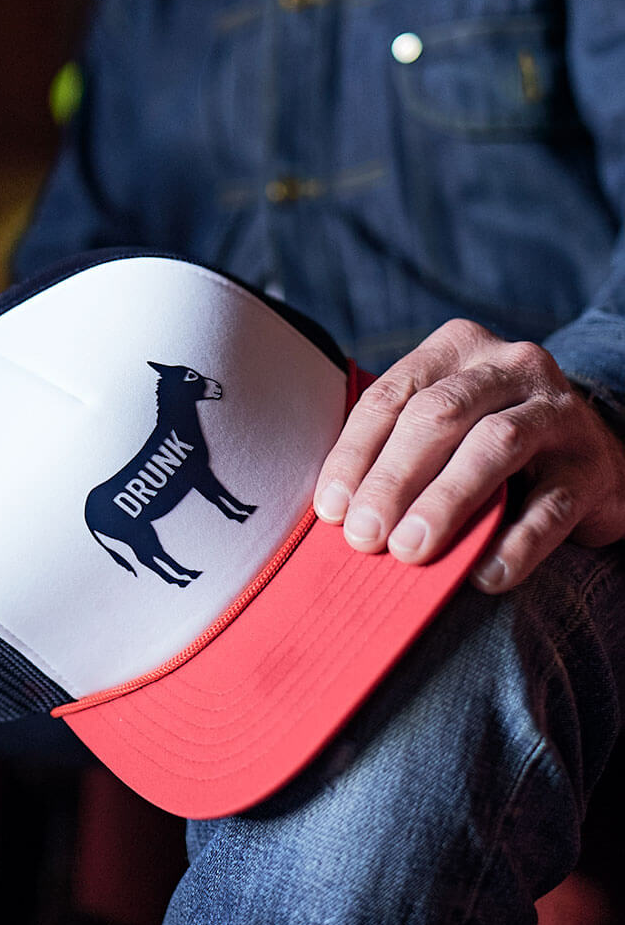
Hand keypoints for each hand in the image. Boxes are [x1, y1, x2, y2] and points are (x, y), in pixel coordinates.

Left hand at [313, 318, 624, 593]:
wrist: (591, 455)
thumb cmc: (484, 445)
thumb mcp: (439, 428)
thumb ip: (391, 450)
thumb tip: (336, 511)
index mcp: (455, 349)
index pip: (391, 396)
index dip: (355, 454)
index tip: (332, 508)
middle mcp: (509, 366)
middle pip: (438, 415)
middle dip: (393, 479)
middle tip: (364, 535)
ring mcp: (557, 412)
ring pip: (494, 446)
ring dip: (444, 502)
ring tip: (409, 550)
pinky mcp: (593, 466)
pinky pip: (551, 505)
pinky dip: (514, 543)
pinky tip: (483, 574)